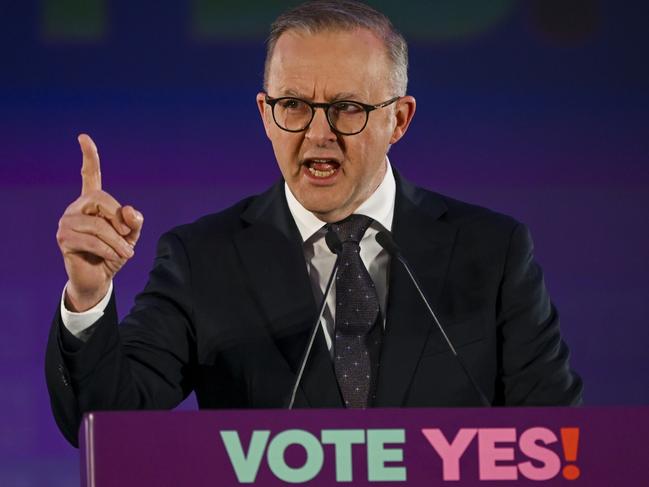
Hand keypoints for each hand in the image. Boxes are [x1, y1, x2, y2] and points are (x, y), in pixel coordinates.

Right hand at [56, 134, 143, 310]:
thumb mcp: (130, 236)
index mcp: (92, 203)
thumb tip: (130, 211)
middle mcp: (76, 208)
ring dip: (117, 242)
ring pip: (98, 225)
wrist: (97, 279)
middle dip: (119, 221)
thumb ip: (134, 222)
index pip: (89, 176)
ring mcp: (67, 223)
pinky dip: (109, 250)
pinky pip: (92, 240)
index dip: (89, 157)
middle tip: (128, 239)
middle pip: (102, 201)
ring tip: (127, 254)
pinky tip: (115, 258)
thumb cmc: (113, 254)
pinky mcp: (64, 239)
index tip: (83, 137)